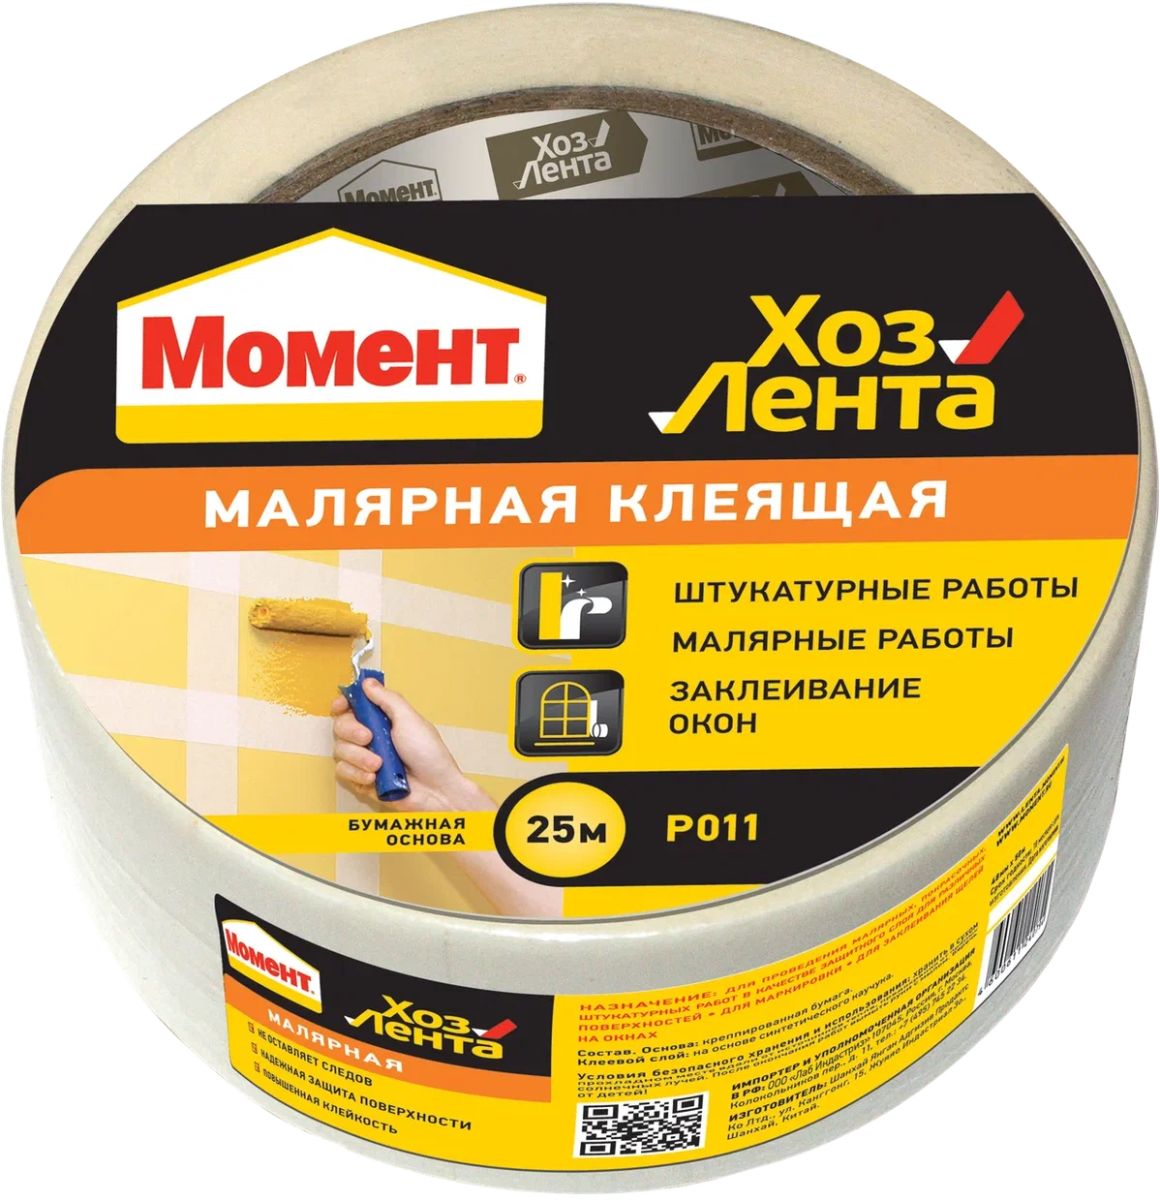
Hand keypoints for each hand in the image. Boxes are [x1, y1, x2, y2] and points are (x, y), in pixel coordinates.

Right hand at [331, 678, 492, 813]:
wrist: (436, 790)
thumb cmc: (428, 753)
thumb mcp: (410, 720)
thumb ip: (387, 699)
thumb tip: (368, 682)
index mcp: (383, 719)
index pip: (353, 707)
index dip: (343, 705)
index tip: (341, 706)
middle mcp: (371, 737)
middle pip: (340, 727)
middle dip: (351, 731)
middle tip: (369, 738)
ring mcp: (365, 759)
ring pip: (340, 751)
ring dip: (359, 757)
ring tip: (379, 765)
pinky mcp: (362, 779)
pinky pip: (344, 772)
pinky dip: (357, 774)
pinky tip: (373, 778)